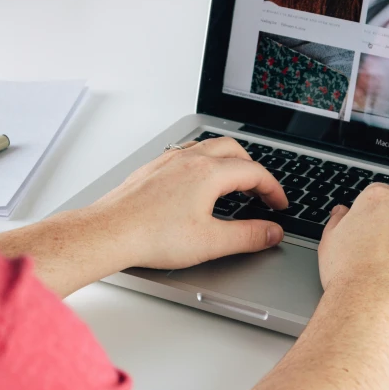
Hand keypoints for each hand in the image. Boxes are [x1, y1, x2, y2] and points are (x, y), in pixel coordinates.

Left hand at [88, 137, 288, 269]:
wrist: (109, 232)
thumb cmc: (151, 236)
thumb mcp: (210, 242)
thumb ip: (248, 236)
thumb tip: (272, 232)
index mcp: (208, 173)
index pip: (254, 172)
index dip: (273, 189)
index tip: (279, 204)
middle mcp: (189, 160)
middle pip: (234, 150)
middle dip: (253, 169)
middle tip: (261, 191)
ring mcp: (168, 161)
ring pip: (208, 147)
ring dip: (229, 161)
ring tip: (235, 182)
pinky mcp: (153, 169)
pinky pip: (186, 154)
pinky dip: (204, 163)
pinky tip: (198, 182)